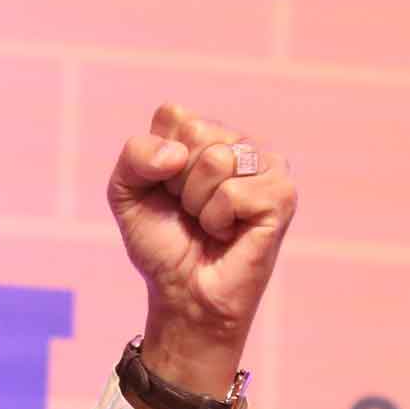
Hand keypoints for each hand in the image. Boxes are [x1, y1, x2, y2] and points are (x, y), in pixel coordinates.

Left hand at [107, 106, 300, 397]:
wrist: (182, 294)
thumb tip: (177, 154)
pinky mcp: (282, 196)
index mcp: (209, 134)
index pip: (174, 114)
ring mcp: (268, 167)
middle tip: (190, 211)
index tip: (166, 191)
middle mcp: (241, 144)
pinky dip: (218, 219)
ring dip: (198, 203)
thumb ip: (135, 155)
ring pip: (217, 160)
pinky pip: (234, 193)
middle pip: (196, 133)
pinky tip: (229, 233)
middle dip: (178, 182)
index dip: (157, 160)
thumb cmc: (162, 243)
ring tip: (209, 223)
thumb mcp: (126, 192)